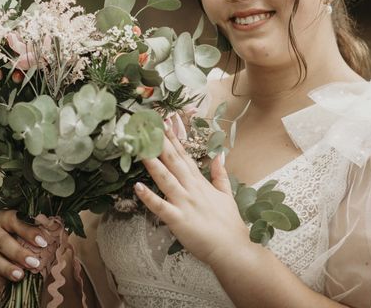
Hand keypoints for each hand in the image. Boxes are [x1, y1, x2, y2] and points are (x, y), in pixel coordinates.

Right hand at [0, 209, 49, 292]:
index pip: (15, 221)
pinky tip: (9, 289)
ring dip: (7, 269)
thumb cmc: (19, 225)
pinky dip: (1, 282)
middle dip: (18, 253)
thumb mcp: (27, 221)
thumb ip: (39, 226)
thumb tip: (58, 232)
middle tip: (34, 263)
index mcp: (3, 217)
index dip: (29, 232)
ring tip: (20, 276)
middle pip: (2, 242)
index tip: (43, 242)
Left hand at [134, 129, 249, 265]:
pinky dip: (149, 198)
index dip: (173, 139)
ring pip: (166, 179)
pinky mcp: (178, 220)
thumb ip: (220, 174)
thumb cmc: (229, 224)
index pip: (184, 156)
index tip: (165, 122)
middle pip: (173, 161)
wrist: (234, 248)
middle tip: (148, 125)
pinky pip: (161, 207)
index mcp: (200, 182)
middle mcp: (191, 189)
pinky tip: (137, 187)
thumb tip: (219, 155)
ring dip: (153, 163)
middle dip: (161, 142)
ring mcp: (185, 203)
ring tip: (140, 149)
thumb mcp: (227, 194)